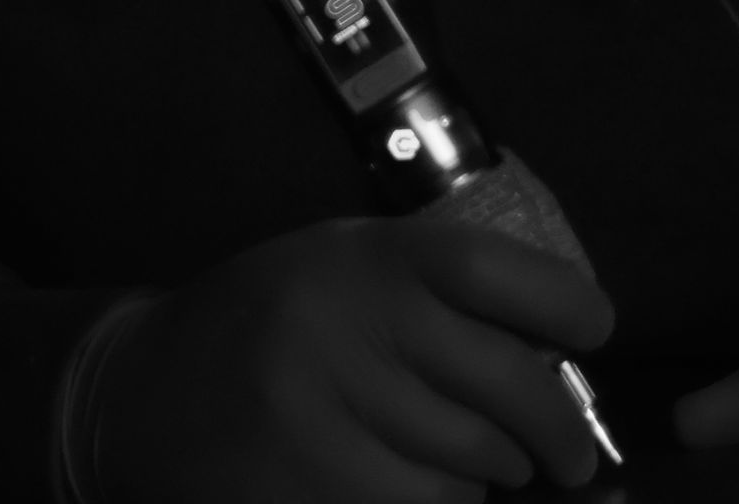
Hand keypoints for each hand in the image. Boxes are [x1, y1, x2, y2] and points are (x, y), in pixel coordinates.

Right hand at [85, 212, 616, 503]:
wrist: (141, 391)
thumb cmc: (266, 319)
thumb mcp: (339, 264)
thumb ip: (430, 290)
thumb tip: (551, 340)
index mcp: (363, 258)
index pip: (491, 270)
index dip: (563, 303)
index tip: (597, 330)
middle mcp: (350, 328)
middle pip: (505, 386)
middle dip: (560, 430)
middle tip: (573, 456)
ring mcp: (326, 419)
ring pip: (471, 469)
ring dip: (497, 477)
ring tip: (492, 469)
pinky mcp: (312, 493)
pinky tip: (429, 493)